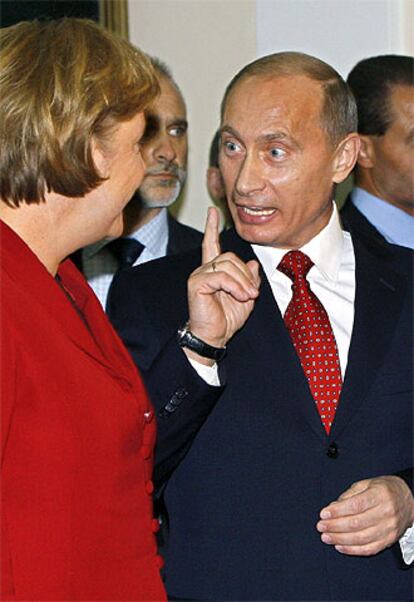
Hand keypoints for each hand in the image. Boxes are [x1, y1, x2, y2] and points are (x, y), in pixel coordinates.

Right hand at [186, 207, 259, 360]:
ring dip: (243, 281)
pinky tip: (240, 296)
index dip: (212, 227)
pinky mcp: (196, 283)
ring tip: (247, 296)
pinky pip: (221, 276)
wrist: (214, 337)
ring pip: (227, 265)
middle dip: (246, 274)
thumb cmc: (227, 319)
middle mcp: (204, 270)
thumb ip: (249, 280)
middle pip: (230, 256)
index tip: (213, 211)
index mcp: (214, 271)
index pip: (212, 244)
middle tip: (253, 292)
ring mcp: (199, 275)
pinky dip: (235, 286)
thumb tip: (253, 264)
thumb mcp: (246, 298)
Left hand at [317, 475, 413, 555]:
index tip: (323, 514)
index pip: (356, 505)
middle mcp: (386, 512)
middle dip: (335, 526)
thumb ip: (349, 495)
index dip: (338, 511)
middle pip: (357, 523)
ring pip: (361, 538)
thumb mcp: (366, 484)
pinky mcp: (389, 540)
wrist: (408, 500)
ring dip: (340, 539)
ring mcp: (389, 529)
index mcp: (379, 495)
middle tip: (320, 526)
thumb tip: (332, 508)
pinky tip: (339, 546)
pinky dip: (352, 550)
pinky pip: (369, 549)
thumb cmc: (383, 490)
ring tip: (326, 537)